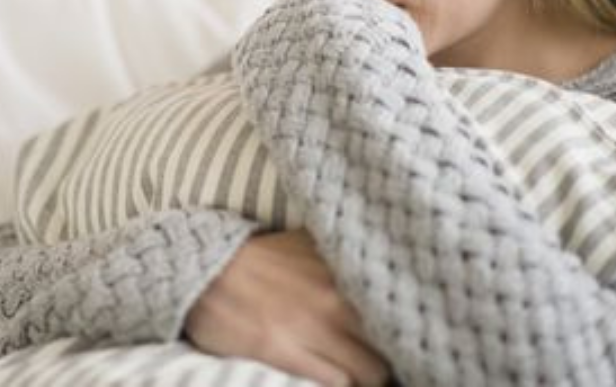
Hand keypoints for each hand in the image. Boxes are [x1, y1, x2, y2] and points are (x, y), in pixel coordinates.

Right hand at [183, 229, 390, 386]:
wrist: (204, 270)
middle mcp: (335, 296)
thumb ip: (342, 256)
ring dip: (370, 379)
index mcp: (343, 268)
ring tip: (364, 378)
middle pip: (391, 344)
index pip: (398, 305)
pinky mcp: (285, 353)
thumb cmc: (258, 258)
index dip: (408, 328)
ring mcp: (312, 327)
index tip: (411, 338)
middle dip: (395, 358)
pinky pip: (336, 385)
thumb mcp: (306, 244)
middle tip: (390, 364)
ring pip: (370, 372)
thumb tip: (381, 260)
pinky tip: (339, 383)